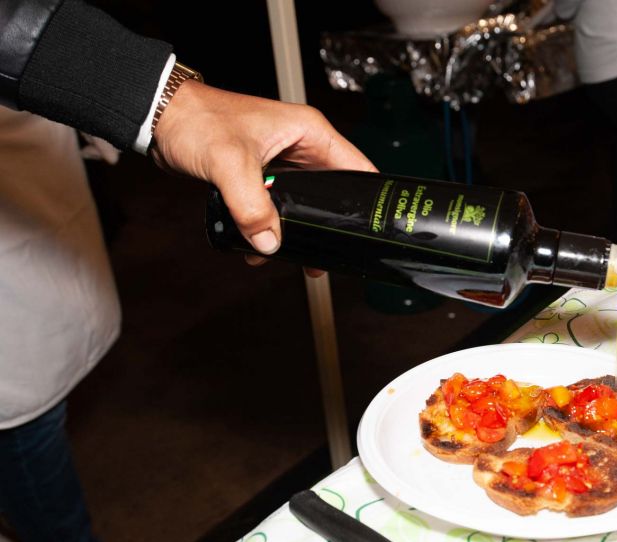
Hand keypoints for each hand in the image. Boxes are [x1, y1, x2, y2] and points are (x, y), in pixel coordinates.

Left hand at [150, 80, 375, 254]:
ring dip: (298, 231)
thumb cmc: (196, 120)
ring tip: (297, 261)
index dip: (368, 198)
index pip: (357, 167)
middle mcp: (302, 146)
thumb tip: (270, 243)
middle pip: (334, 193)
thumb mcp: (230, 164)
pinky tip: (260, 248)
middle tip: (328, 255)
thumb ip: (252, 206)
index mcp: (309, 132)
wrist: (159, 118)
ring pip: (306, 204)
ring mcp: (284, 162)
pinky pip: (280, 207)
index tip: (369, 229)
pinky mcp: (264, 175)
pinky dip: (273, 228)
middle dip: (330, 225)